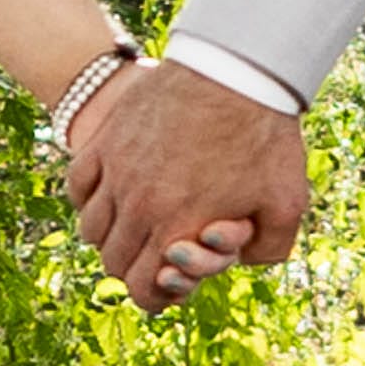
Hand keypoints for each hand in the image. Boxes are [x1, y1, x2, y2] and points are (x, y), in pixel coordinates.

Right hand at [61, 62, 314, 307]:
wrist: (237, 68)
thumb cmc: (266, 135)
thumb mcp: (287, 202)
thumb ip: (268, 248)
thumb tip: (241, 263)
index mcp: (178, 229)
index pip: (141, 290)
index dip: (154, 296)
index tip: (167, 283)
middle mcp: (138, 207)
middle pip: (113, 262)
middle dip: (135, 266)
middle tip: (156, 251)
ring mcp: (116, 173)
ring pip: (91, 228)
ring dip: (111, 234)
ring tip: (134, 222)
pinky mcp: (106, 141)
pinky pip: (77, 186)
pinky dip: (88, 198)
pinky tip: (112, 191)